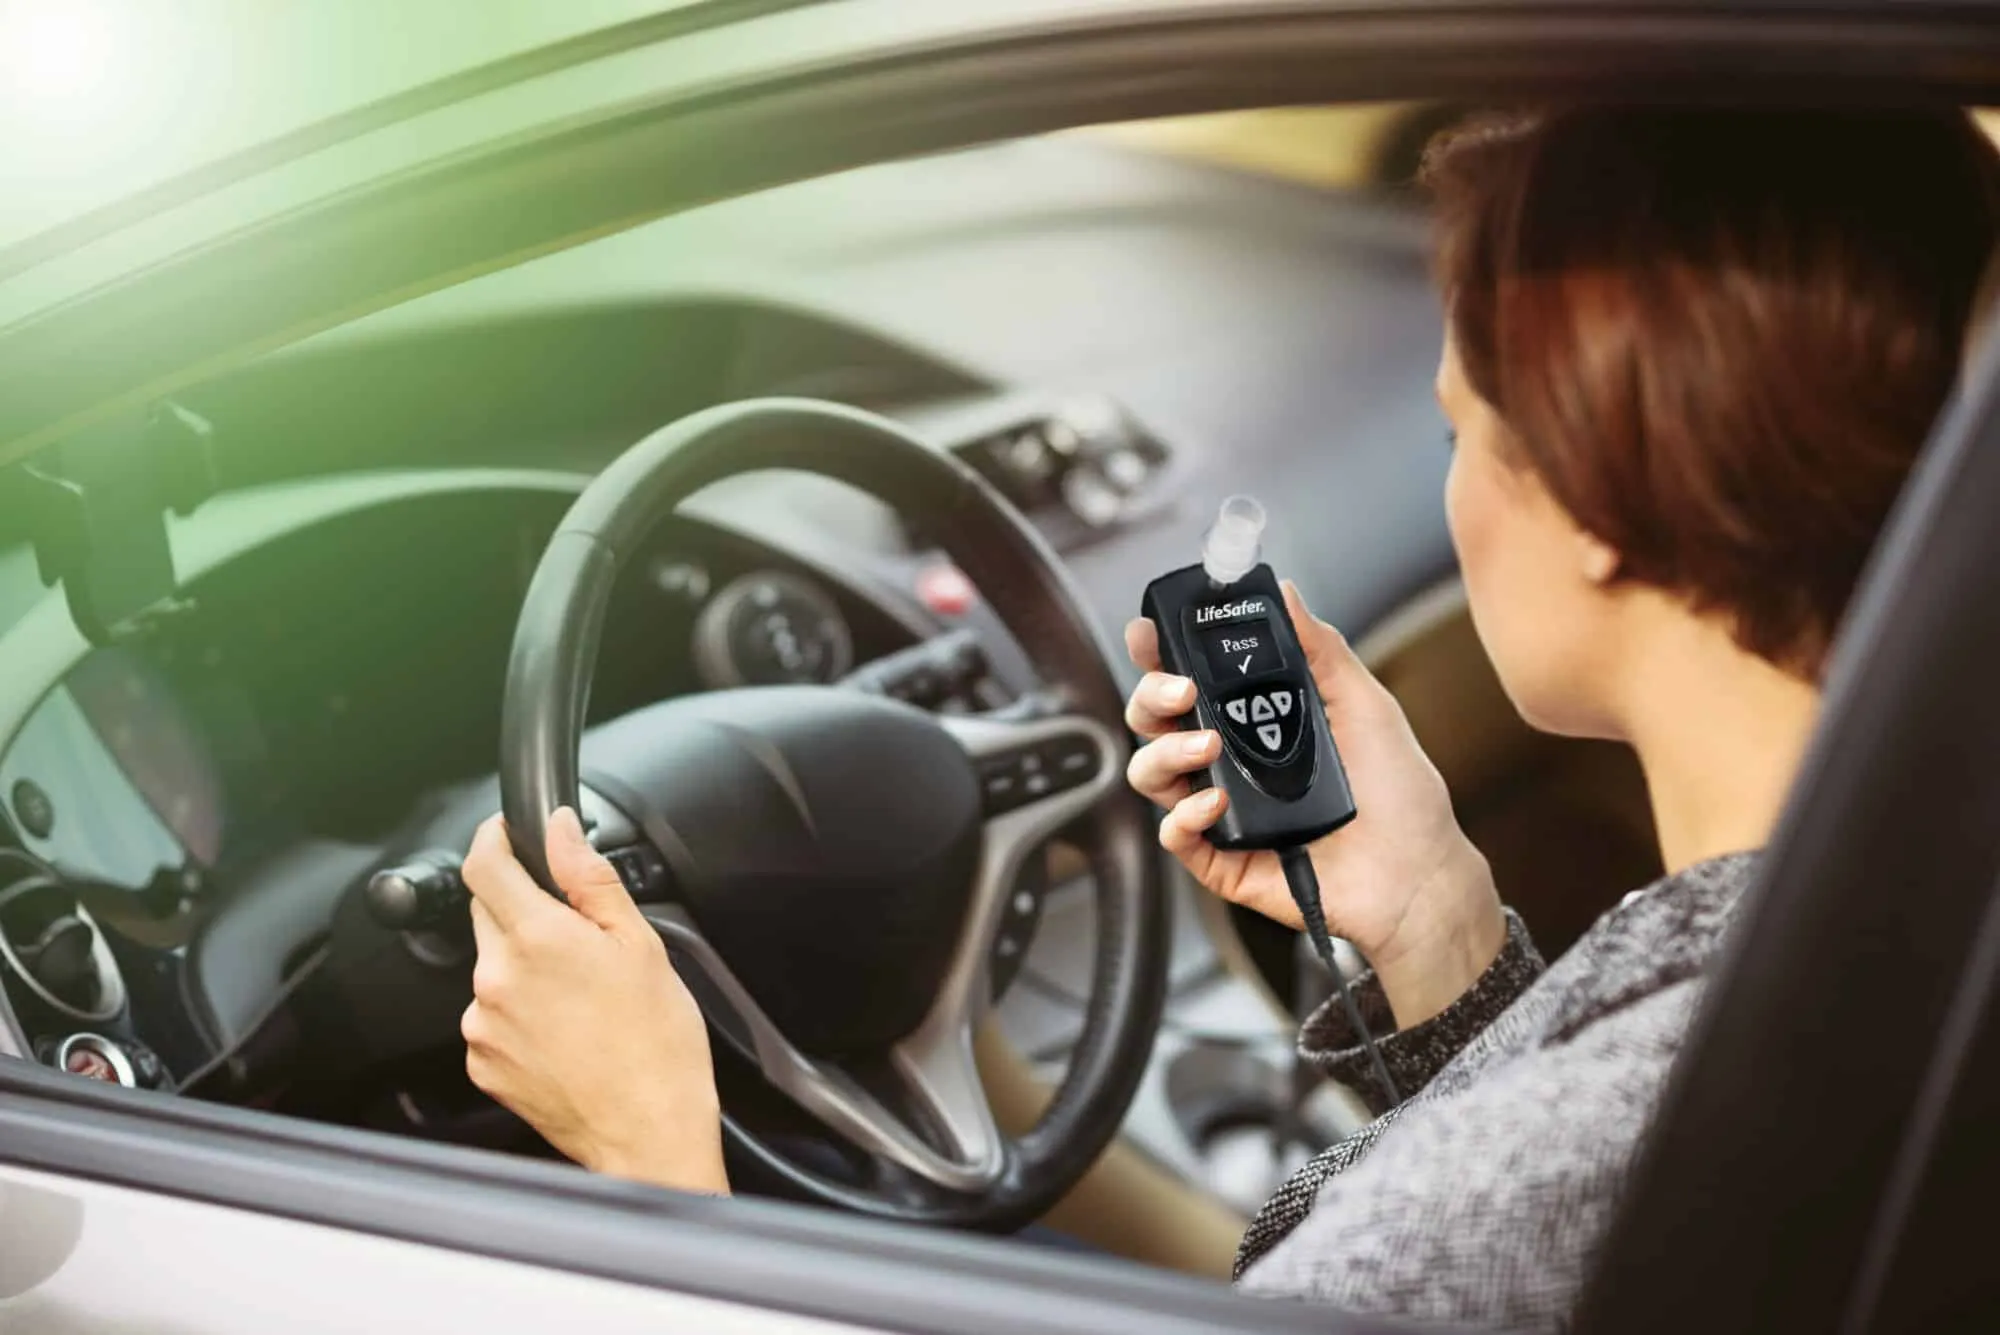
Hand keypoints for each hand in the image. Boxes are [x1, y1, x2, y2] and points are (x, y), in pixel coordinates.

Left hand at [459, 808, 727, 1193]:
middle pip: (487, 914)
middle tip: (575, 937)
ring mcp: (483, 1024)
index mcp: (539, 938)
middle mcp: (497, 978)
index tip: (504, 834)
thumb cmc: (657, 1043)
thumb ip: (590, 878)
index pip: (483, 865)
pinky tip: (562, 1031)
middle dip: (522, 909)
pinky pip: (490, 1017)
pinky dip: (517, 1013)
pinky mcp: (480, 1062)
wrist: (647, 1130)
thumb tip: (561, 829)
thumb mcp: (640, 944)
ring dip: (521, 967)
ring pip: (491, 968)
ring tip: (578, 998)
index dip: (491, 838)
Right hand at [1124, 580, 1504, 1026]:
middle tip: (1182, 690)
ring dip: (1164, 751)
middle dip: (1151, 695)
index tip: (1150, 632)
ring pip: (1150, 773)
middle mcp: (1228, 760)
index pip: (1188, 677)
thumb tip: (1285, 593)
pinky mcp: (1222, 859)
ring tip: (1207, 749)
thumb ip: (1320, 648)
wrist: (1417, 874)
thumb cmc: (1399, 796)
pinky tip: (1214, 804)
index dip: (1159, 653)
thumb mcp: (1363, 705)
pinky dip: (1183, 816)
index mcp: (1254, 718)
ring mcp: (1219, 810)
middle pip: (1153, 719)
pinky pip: (1174, 835)